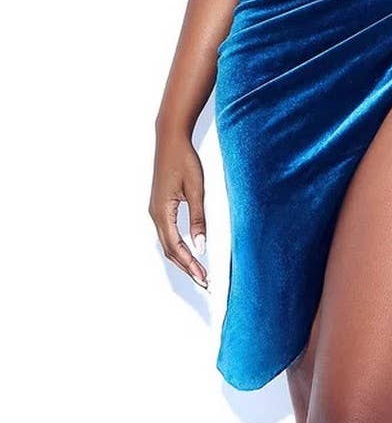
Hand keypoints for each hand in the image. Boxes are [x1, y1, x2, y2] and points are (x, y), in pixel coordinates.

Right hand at [149, 136, 208, 288]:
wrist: (170, 140)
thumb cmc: (184, 160)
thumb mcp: (196, 190)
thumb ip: (198, 219)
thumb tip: (201, 247)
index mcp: (162, 213)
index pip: (176, 248)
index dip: (191, 265)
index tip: (204, 278)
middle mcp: (155, 215)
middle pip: (170, 250)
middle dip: (187, 267)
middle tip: (204, 282)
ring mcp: (156, 211)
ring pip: (168, 243)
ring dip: (182, 258)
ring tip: (199, 271)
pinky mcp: (160, 206)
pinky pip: (168, 233)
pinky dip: (178, 247)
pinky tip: (189, 251)